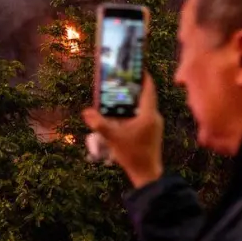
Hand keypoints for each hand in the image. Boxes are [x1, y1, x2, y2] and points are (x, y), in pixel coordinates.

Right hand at [83, 74, 163, 188]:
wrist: (147, 173)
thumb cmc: (132, 154)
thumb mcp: (113, 138)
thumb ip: (99, 124)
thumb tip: (85, 112)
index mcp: (148, 114)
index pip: (149, 89)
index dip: (143, 76)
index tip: (136, 67)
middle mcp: (155, 116)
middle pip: (147, 95)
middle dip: (135, 86)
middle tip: (123, 78)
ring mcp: (155, 124)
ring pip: (146, 105)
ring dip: (135, 98)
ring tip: (121, 92)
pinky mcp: (153, 131)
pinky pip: (145, 114)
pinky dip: (136, 109)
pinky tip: (124, 112)